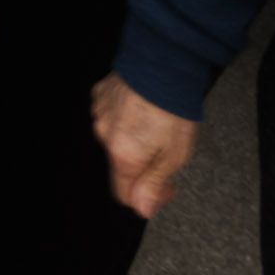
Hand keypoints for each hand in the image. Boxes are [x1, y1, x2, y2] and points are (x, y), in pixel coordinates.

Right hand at [92, 78, 199, 220]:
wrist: (163, 64)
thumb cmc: (173, 109)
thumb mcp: (175, 155)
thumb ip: (154, 184)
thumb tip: (141, 209)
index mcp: (124, 156)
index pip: (124, 195)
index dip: (146, 198)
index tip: (165, 188)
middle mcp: (105, 136)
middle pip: (121, 165)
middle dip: (143, 165)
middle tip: (167, 153)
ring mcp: (100, 113)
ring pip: (116, 139)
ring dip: (133, 140)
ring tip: (157, 125)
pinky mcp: (100, 94)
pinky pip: (111, 115)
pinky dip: (125, 118)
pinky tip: (143, 109)